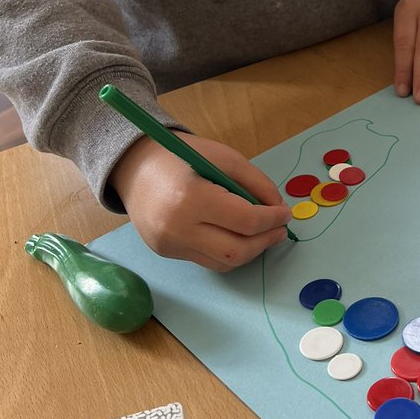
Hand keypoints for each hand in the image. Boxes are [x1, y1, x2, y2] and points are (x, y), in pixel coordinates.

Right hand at [110, 134, 291, 270]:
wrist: (133, 167)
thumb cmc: (180, 156)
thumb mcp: (223, 157)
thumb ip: (256, 182)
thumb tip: (279, 208)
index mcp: (191, 197)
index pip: (244, 220)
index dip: (272, 219)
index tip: (286, 212)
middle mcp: (177, 227)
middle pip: (236, 251)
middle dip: (265, 242)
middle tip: (280, 229)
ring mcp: (169, 244)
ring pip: (223, 263)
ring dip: (250, 251)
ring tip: (264, 234)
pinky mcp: (166, 252)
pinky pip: (207, 260)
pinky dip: (229, 252)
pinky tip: (239, 237)